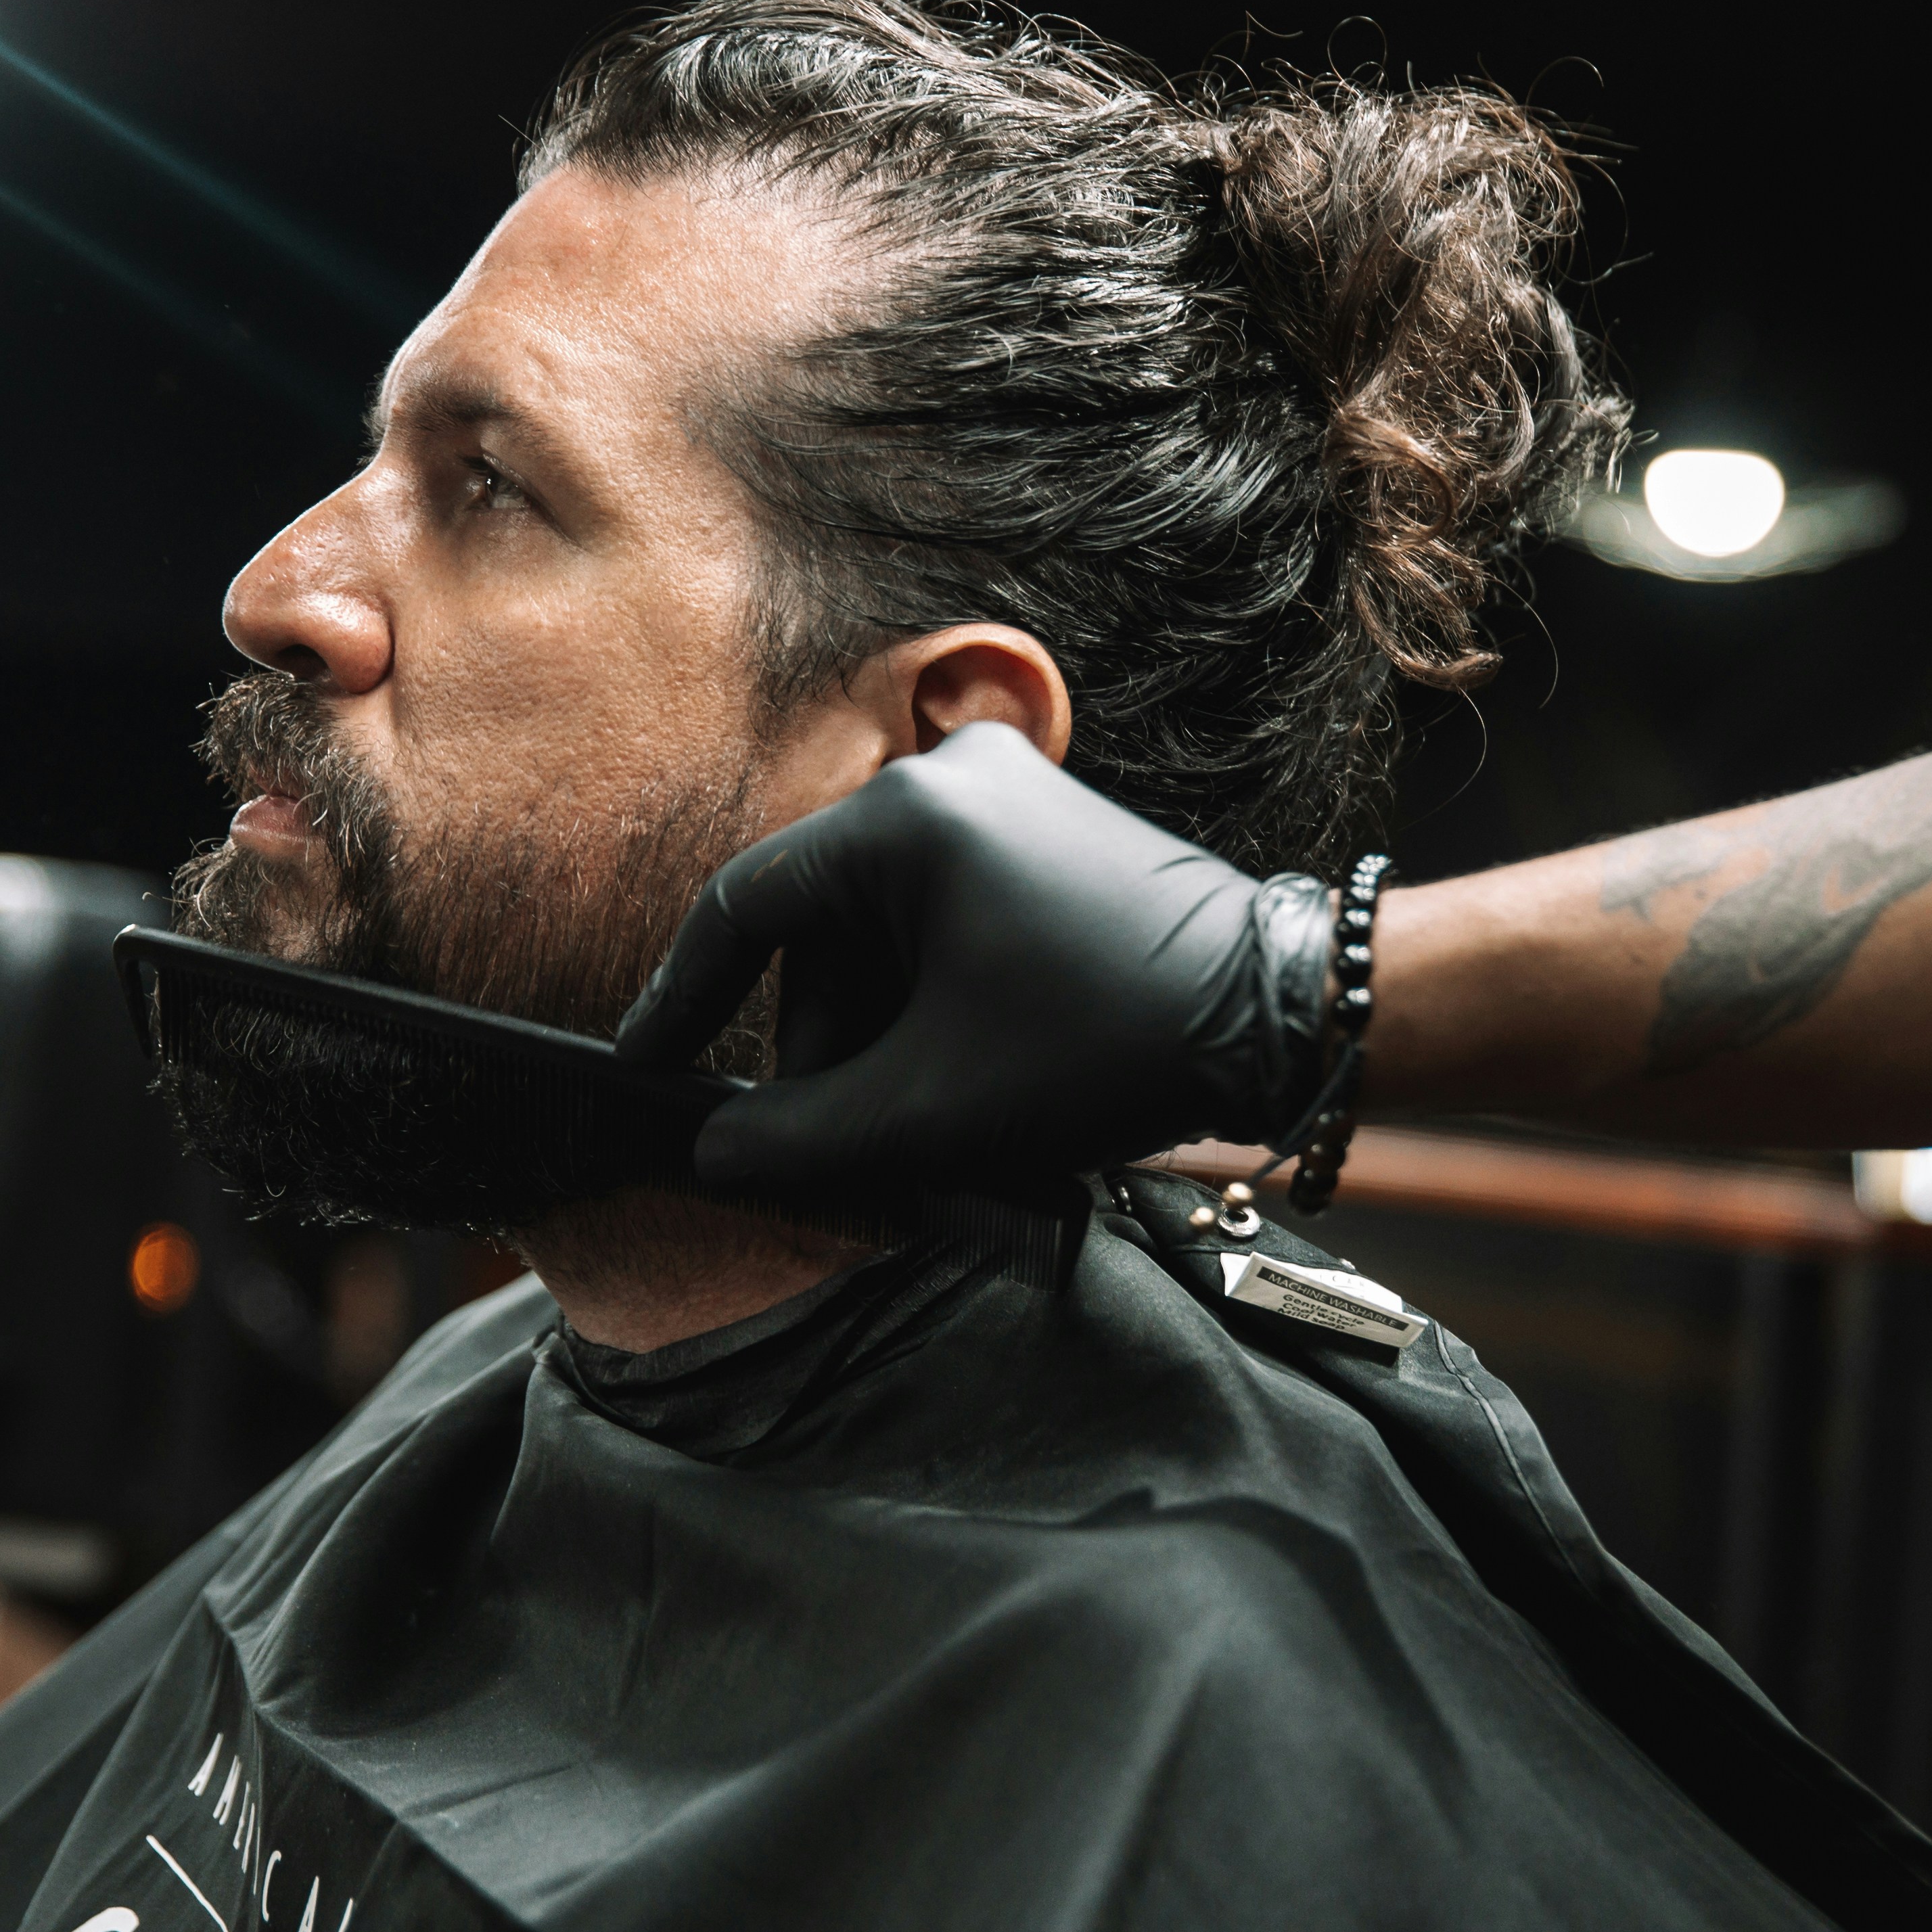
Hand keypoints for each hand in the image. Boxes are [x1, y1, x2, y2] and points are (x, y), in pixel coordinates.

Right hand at [615, 722, 1333, 1191]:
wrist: (1282, 1018)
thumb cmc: (1111, 1044)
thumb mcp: (933, 1108)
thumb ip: (802, 1135)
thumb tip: (712, 1152)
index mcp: (905, 818)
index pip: (744, 907)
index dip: (683, 999)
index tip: (649, 1066)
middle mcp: (947, 779)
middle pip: (823, 931)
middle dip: (825, 1044)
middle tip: (838, 1141)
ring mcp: (1006, 797)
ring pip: (885, 934)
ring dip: (885, 1030)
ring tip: (925, 1119)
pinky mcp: (1047, 831)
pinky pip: (947, 918)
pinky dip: (938, 999)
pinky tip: (967, 1071)